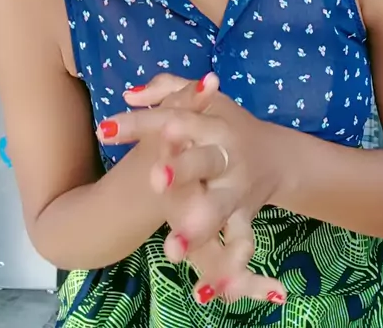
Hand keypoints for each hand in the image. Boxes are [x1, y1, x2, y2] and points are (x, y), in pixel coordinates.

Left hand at [98, 73, 286, 305]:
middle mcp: (226, 154)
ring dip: (199, 228)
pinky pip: (240, 243)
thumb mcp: (204, 99)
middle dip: (182, 169)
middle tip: (155, 179)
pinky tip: (209, 293)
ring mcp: (237, 188)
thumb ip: (166, 89)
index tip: (105, 129)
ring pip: (220, 208)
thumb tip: (128, 94)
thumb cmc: (228, 125)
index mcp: (211, 123)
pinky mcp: (244, 217)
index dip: (140, 124)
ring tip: (172, 249)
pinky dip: (230, 269)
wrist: (277, 156)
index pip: (171, 118)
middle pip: (203, 161)